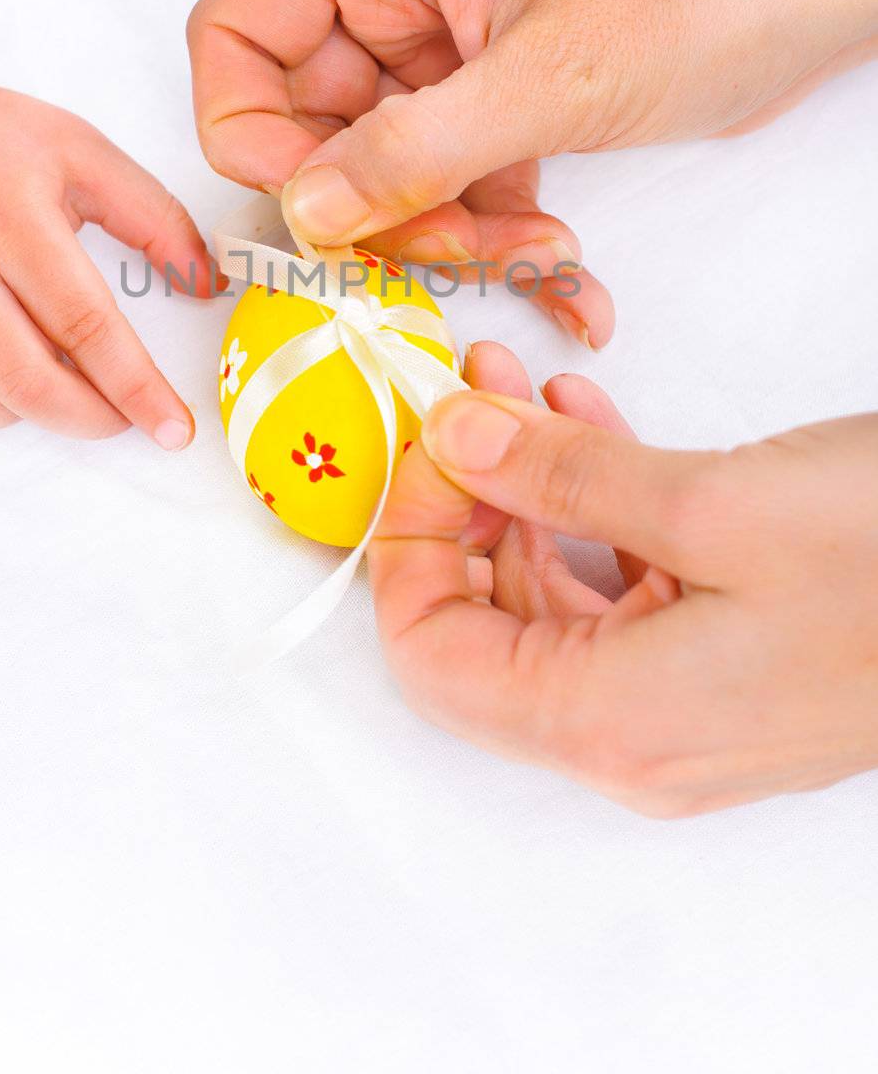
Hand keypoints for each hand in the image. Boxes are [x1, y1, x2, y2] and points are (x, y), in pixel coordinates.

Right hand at [0, 67, 218, 441]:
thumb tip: (206, 284)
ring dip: (48, 406)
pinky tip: (10, 348)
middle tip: (132, 418)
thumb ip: (154, 216)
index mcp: (13, 219)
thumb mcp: (82, 152)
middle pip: (36, 385)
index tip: (173, 427)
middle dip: (98, 419)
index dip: (136, 386)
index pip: (85, 325)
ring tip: (69, 366)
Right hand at [189, 0, 877, 347]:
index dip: (251, 134)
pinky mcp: (491, 89)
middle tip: (457, 242)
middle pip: (309, 120)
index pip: (234, 35)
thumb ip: (412, 150)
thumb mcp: (547, 79)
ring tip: (543, 253)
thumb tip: (303, 212)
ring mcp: (442, 40)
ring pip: (381, 164)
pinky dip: (493, 227)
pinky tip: (566, 270)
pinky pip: (449, 175)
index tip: (320, 205)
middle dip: (376, 203)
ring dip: (447, 228)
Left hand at [369, 341, 877, 814]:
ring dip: (522, 492)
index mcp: (612, 722)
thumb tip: (452, 442)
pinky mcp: (723, 664)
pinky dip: (591, 509)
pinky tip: (586, 426)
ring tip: (515, 391)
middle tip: (461, 401)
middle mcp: (634, 737)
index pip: (432, 660)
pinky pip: (620, 589)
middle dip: (459, 503)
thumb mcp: (712, 503)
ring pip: (550, 600)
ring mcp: (681, 708)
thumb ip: (561, 478)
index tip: (420, 450)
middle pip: (484, 629)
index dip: (405, 548)